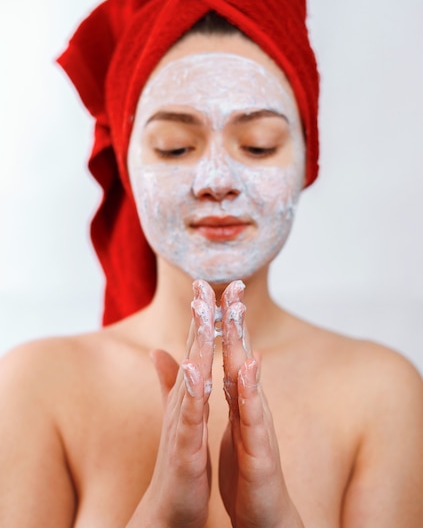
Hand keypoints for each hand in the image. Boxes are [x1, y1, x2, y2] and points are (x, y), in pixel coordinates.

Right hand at [128, 280, 214, 527]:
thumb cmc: (179, 456)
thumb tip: (158, 350)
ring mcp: (181, 421)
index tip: (209, 282)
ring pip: (191, 375)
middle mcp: (182, 400)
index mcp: (188, 391)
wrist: (169, 505)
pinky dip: (193, 393)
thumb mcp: (179, 412)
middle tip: (204, 282)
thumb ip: (169, 380)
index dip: (202, 314)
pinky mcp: (184, 445)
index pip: (196, 345)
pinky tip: (197, 371)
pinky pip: (190, 416)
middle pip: (192, 350)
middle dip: (199, 316)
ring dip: (196, 343)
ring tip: (201, 312)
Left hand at [218, 281, 303, 527]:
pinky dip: (248, 396)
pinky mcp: (260, 452)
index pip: (231, 353)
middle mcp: (252, 405)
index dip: (224, 322)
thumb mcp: (227, 425)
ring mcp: (258, 426)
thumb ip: (218, 391)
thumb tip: (207, 362)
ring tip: (236, 318)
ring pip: (249, 381)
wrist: (265, 514)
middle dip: (236, 322)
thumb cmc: (247, 467)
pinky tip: (244, 373)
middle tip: (232, 287)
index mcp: (240, 399)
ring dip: (242, 348)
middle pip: (243, 356)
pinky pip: (252, 421)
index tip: (215, 288)